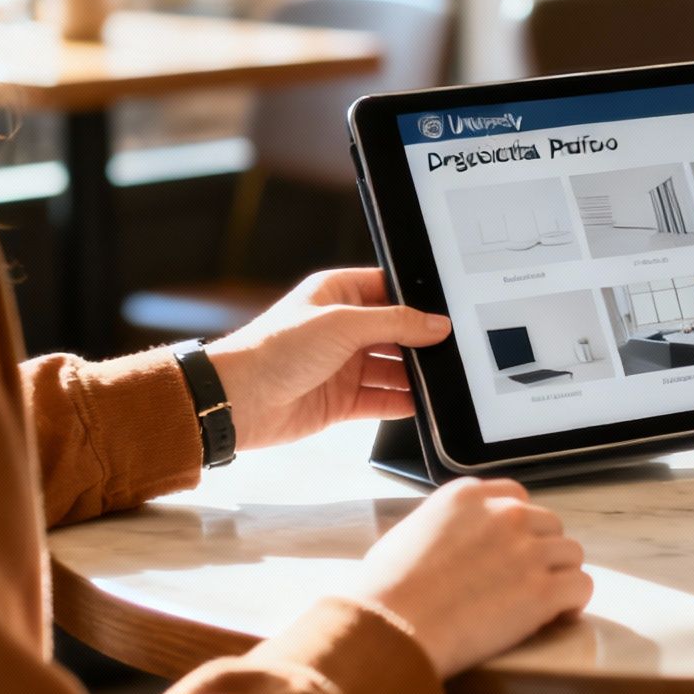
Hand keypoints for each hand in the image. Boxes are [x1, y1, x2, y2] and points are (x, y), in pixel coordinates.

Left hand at [203, 269, 449, 450]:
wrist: (238, 400)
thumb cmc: (273, 350)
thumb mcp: (341, 323)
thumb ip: (395, 322)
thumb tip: (435, 324)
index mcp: (337, 294)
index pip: (389, 290)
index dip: (418, 300)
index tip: (448, 312)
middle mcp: (342, 328)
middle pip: (396, 332)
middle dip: (422, 342)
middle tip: (454, 348)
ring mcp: (343, 365)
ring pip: (393, 368)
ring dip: (416, 375)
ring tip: (444, 378)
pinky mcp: (342, 400)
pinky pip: (383, 400)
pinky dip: (403, 403)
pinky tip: (424, 404)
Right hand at [356, 478, 593, 677]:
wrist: (391, 627)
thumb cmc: (385, 591)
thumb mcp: (407, 534)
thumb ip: (441, 525)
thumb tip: (450, 541)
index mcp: (469, 496)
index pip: (516, 497)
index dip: (519, 528)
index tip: (512, 550)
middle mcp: (504, 515)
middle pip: (549, 525)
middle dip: (541, 552)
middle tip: (525, 582)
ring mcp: (527, 551)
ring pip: (571, 553)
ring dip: (560, 576)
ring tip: (543, 602)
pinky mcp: (543, 590)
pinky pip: (581, 586)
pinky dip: (573, 603)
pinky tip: (558, 616)